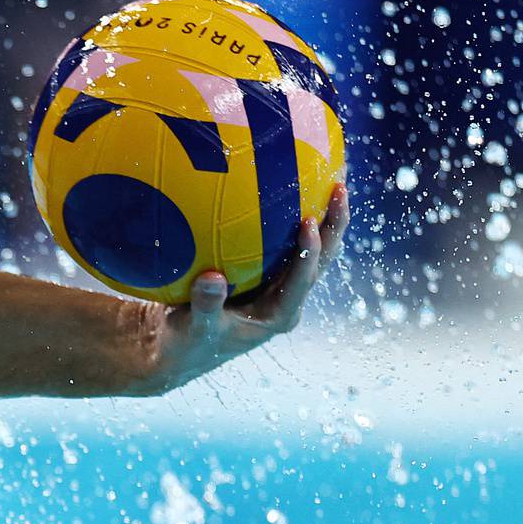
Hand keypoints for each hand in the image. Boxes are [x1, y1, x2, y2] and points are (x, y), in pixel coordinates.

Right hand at [137, 182, 349, 394]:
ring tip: (332, 176)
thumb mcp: (194, 327)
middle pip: (321, 258)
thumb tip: (211, 279)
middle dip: (334, 225)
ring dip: (324, 215)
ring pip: (313, 248)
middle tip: (339, 187)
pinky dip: (292, 216)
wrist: (183, 346)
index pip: (303, 280)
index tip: (308, 221)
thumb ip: (205, 306)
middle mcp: (287, 299)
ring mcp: (281, 286)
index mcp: (279, 315)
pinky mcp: (269, 275)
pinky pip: (288, 242)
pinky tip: (292, 185)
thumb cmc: (190, 339)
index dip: (310, 251)